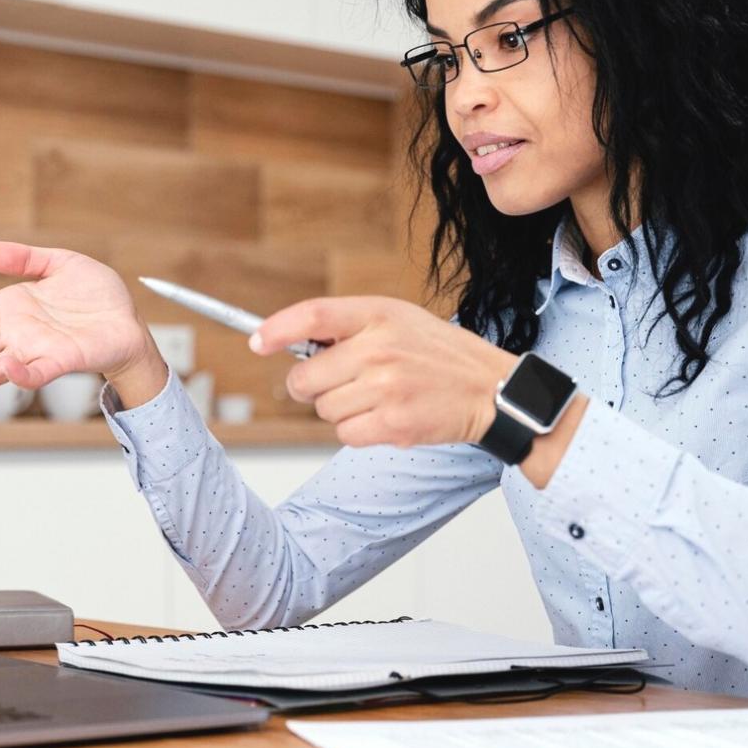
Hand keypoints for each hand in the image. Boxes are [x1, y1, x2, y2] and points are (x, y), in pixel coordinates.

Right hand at [0, 242, 163, 398]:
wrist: (130, 320)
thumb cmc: (97, 297)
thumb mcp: (59, 263)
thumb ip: (23, 259)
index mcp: (11, 310)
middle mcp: (17, 335)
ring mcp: (36, 351)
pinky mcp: (61, 361)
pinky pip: (35, 372)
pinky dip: (19, 372)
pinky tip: (4, 366)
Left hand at [250, 296, 514, 449]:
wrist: (490, 390)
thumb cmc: (439, 354)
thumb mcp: (397, 320)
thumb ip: (349, 327)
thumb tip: (290, 342)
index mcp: (378, 314)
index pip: (312, 316)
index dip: (276, 329)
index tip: (257, 342)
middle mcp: (379, 349)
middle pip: (305, 377)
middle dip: (312, 386)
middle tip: (343, 382)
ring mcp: (385, 388)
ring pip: (323, 409)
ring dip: (340, 410)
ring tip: (377, 398)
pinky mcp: (393, 424)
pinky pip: (344, 433)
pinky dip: (357, 431)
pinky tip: (385, 417)